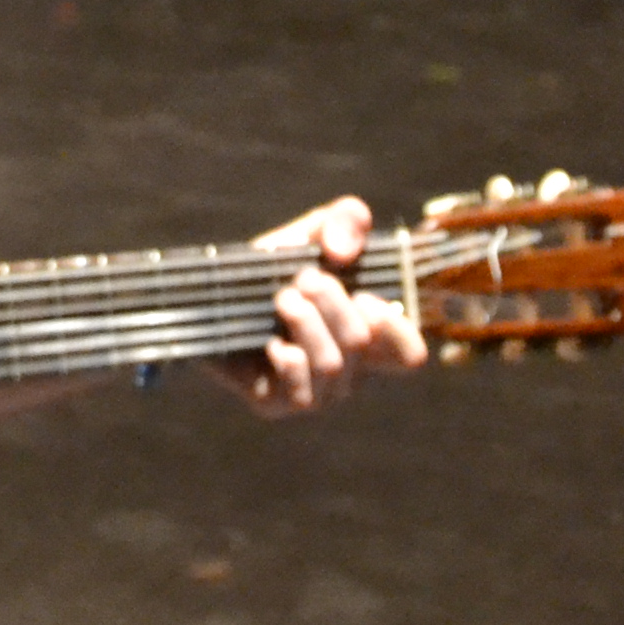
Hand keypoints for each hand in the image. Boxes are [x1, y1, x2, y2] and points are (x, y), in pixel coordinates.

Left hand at [226, 195, 416, 412]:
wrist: (215, 291)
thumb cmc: (277, 265)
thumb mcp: (314, 231)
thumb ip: (345, 220)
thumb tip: (343, 252)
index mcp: (367, 336)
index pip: (408, 355)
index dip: (396, 328)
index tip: (365, 295)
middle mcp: (347, 371)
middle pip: (361, 343)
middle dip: (330, 299)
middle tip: (303, 278)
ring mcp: (314, 392)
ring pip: (331, 364)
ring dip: (305, 321)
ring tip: (282, 299)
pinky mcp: (275, 404)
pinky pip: (298, 390)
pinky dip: (287, 357)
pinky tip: (271, 340)